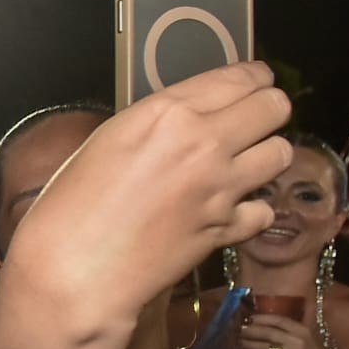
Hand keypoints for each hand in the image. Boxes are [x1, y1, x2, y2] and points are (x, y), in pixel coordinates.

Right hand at [9, 62, 291, 321]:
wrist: (74, 271)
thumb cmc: (68, 208)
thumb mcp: (106, 142)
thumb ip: (154, 127)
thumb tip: (179, 127)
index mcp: (167, 112)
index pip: (239, 77)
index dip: (253, 78)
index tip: (254, 83)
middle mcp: (204, 142)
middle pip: (274, 106)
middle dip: (267, 110)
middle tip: (252, 122)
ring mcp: (221, 186)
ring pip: (281, 153)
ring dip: (265, 156)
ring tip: (244, 166)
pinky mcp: (226, 227)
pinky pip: (263, 209)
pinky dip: (251, 210)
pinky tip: (231, 212)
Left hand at [238, 314, 348, 348]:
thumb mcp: (311, 333)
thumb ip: (299, 321)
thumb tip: (289, 308)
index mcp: (302, 329)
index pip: (279, 320)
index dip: (262, 318)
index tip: (249, 317)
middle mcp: (297, 339)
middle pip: (269, 333)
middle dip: (251, 331)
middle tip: (238, 330)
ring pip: (265, 347)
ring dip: (249, 345)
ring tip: (237, 343)